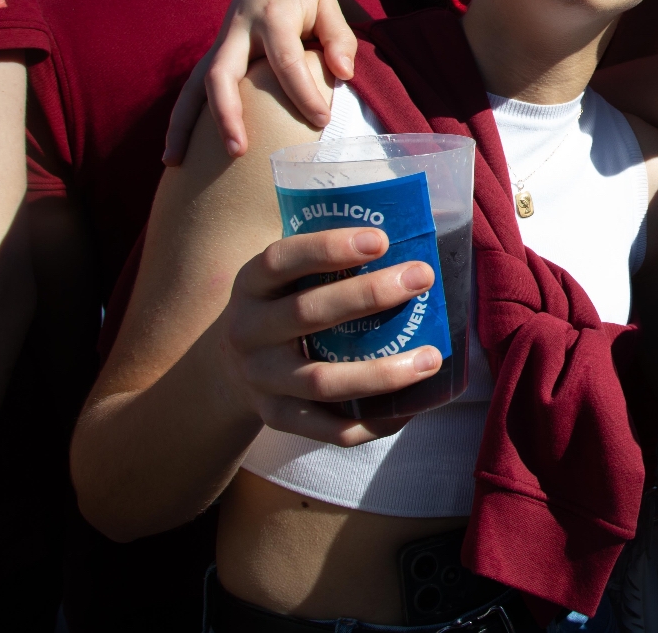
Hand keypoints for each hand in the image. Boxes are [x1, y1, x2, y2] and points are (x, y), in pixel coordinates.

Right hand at [163, 0, 355, 165]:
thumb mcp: (330, 5)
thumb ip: (339, 38)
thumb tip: (344, 74)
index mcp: (272, 17)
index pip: (285, 61)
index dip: (303, 93)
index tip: (322, 121)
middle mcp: (238, 32)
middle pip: (222, 75)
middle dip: (227, 114)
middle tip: (239, 152)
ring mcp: (220, 44)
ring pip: (194, 85)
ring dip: (182, 124)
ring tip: (175, 162)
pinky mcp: (213, 56)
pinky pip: (192, 89)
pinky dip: (180, 119)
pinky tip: (174, 153)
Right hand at [218, 228, 442, 445]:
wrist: (226, 370)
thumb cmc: (282, 305)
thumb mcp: (285, 277)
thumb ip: (329, 257)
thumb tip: (417, 228)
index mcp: (251, 285)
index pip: (281, 261)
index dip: (327, 248)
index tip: (380, 239)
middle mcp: (248, 332)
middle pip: (308, 314)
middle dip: (369, 295)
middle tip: (422, 276)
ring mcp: (261, 381)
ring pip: (322, 381)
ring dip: (381, 372)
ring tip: (431, 357)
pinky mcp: (278, 418)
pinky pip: (329, 429)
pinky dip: (372, 422)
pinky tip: (410, 407)